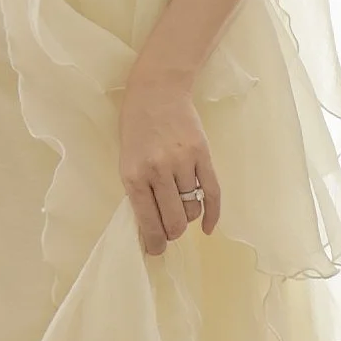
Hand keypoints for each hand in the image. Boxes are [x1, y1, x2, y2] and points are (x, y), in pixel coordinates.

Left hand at [119, 68, 222, 255]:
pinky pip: (213, 193)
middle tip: (169, 232)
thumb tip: (150, 227)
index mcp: (134, 175)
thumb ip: (138, 191)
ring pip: (193, 209)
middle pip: (174, 221)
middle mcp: (159, 171)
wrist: (157, 90)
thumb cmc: (135, 125)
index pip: (148, 221)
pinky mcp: (203, 154)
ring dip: (188, 217)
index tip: (156, 250)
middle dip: (172, 234)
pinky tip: (209, 227)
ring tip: (182, 211)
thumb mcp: (126, 159)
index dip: (154, 243)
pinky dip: (213, 214)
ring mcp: (183, 162)